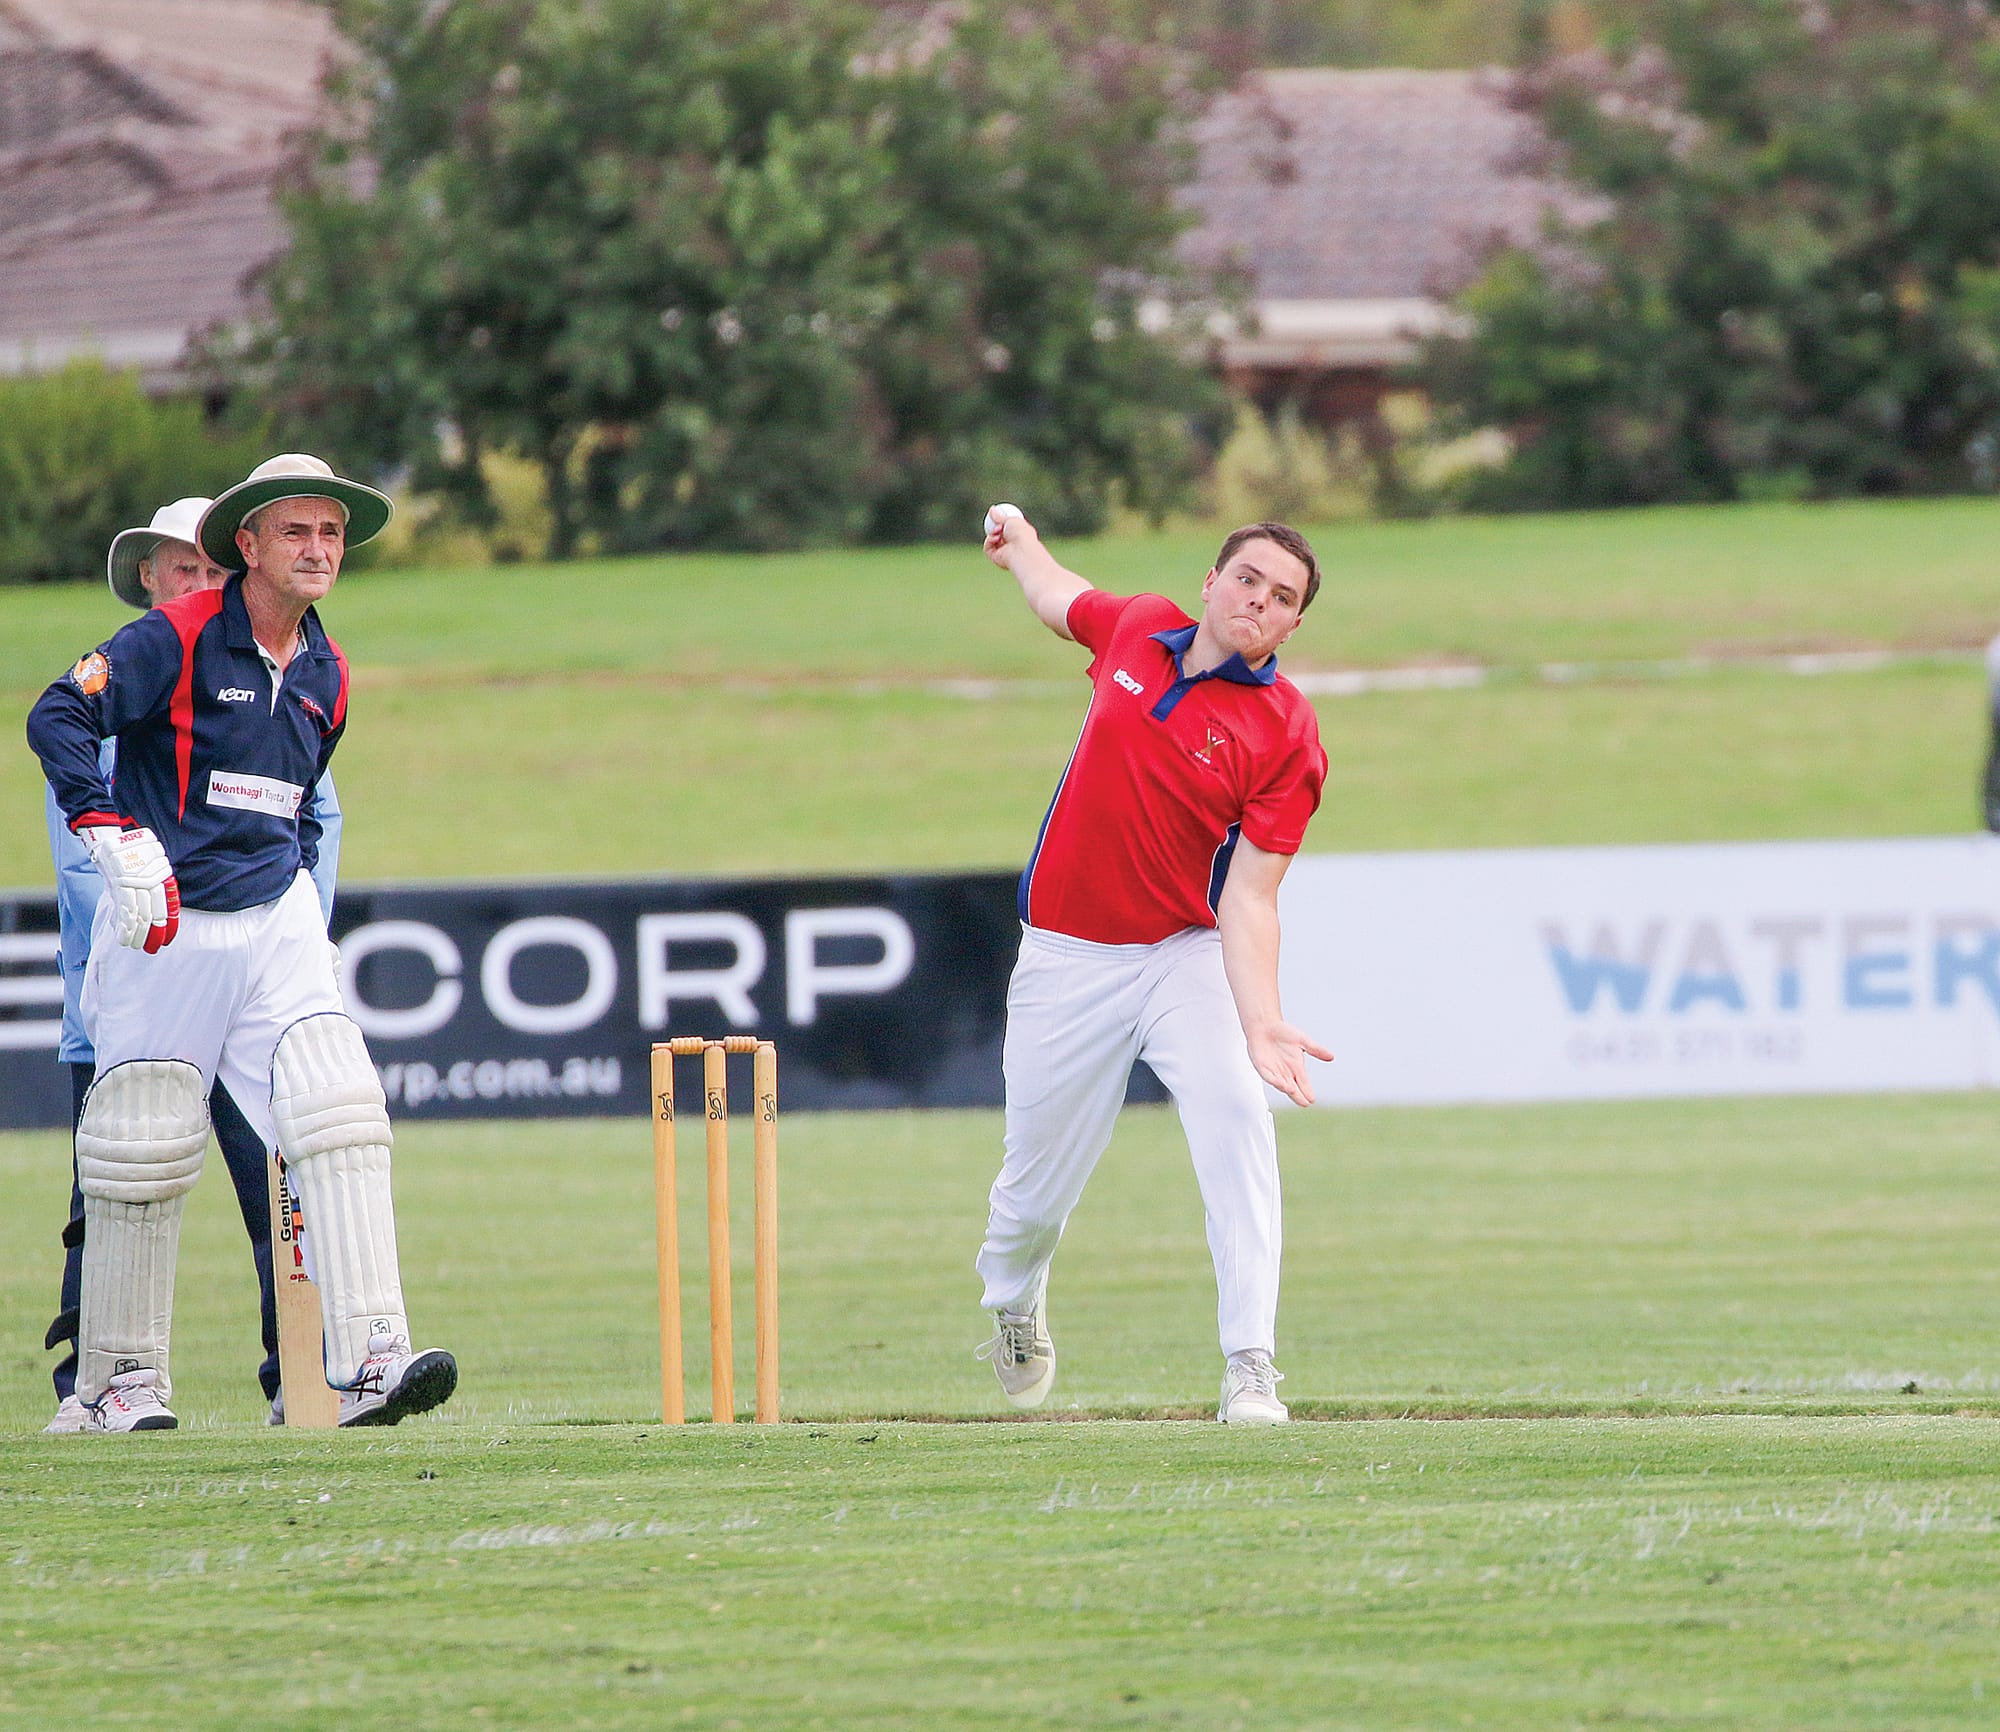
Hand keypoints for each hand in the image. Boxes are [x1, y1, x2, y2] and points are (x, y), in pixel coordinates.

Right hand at [80, 823, 179, 952]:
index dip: (169, 924)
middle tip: (154, 949)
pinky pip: (125, 910)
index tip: (168, 939)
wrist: (112, 840)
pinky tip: (124, 939)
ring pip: (140, 915)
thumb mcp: (146, 869)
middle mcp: (151, 881)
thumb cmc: (130, 855)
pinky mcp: (120, 884)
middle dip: (154, 934)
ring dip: (138, 934)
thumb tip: (144, 910)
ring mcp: (136, 883)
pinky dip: (125, 927)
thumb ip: (149, 887)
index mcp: (161, 878)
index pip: (168, 906)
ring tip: (136, 947)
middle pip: (155, 913)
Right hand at [983, 503, 1034, 569]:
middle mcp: (1012, 545)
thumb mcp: (1011, 519)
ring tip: (998, 530)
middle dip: (995, 527)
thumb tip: (992, 509)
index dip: (1002, 521)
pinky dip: (989, 541)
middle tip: (993, 520)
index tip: (996, 514)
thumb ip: (1000, 516)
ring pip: (991, 540)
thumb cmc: (1021, 534)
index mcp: (1020, 536)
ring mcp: (1004, 552)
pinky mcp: (996, 558)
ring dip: (992, 532)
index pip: (1009, 528)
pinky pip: (987, 547)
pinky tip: (995, 538)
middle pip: (999, 534)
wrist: (1021, 550)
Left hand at [1244, 1019, 1333, 1107]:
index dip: (1307, 1091)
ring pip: (1282, 1084)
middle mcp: (1285, 1072)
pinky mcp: (1262, 1067)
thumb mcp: (1303, 1040)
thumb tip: (1331, 1057)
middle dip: (1298, 1096)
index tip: (1312, 1099)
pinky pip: (1268, 1076)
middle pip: (1293, 1088)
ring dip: (1287, 1088)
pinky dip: (1274, 1080)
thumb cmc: (1282, 1032)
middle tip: (1304, 1103)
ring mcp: (1274, 1071)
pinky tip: (1279, 1083)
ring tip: (1294, 1092)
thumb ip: (1316, 1050)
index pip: (1304, 1083)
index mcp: (1296, 1067)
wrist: (1265, 1025)